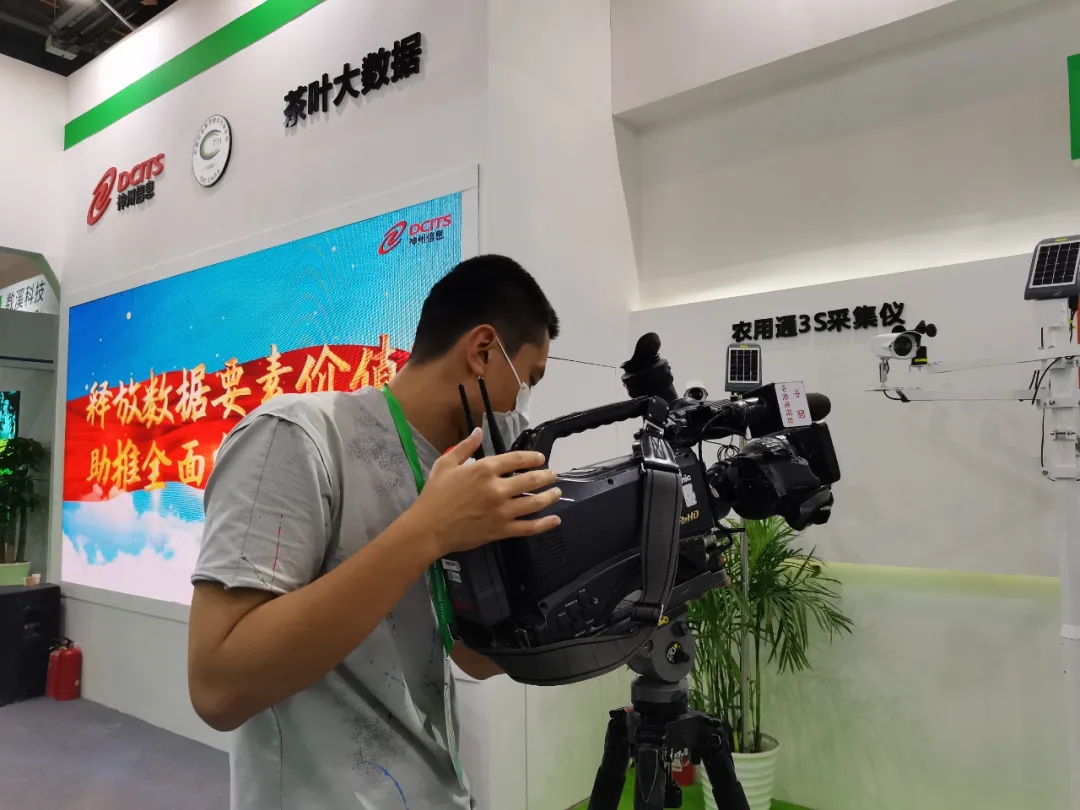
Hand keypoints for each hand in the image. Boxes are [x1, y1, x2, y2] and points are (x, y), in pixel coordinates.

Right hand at [410, 428, 561, 556]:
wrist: (428, 528)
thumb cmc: (434, 495)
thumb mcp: (445, 464)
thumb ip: (464, 447)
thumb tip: (478, 431)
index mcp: (484, 470)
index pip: (517, 460)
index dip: (532, 458)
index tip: (541, 458)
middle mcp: (497, 489)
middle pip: (531, 480)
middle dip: (546, 476)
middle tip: (554, 475)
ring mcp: (502, 511)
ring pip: (534, 503)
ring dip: (550, 496)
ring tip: (556, 492)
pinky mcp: (502, 530)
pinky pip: (528, 528)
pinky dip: (544, 524)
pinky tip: (554, 520)